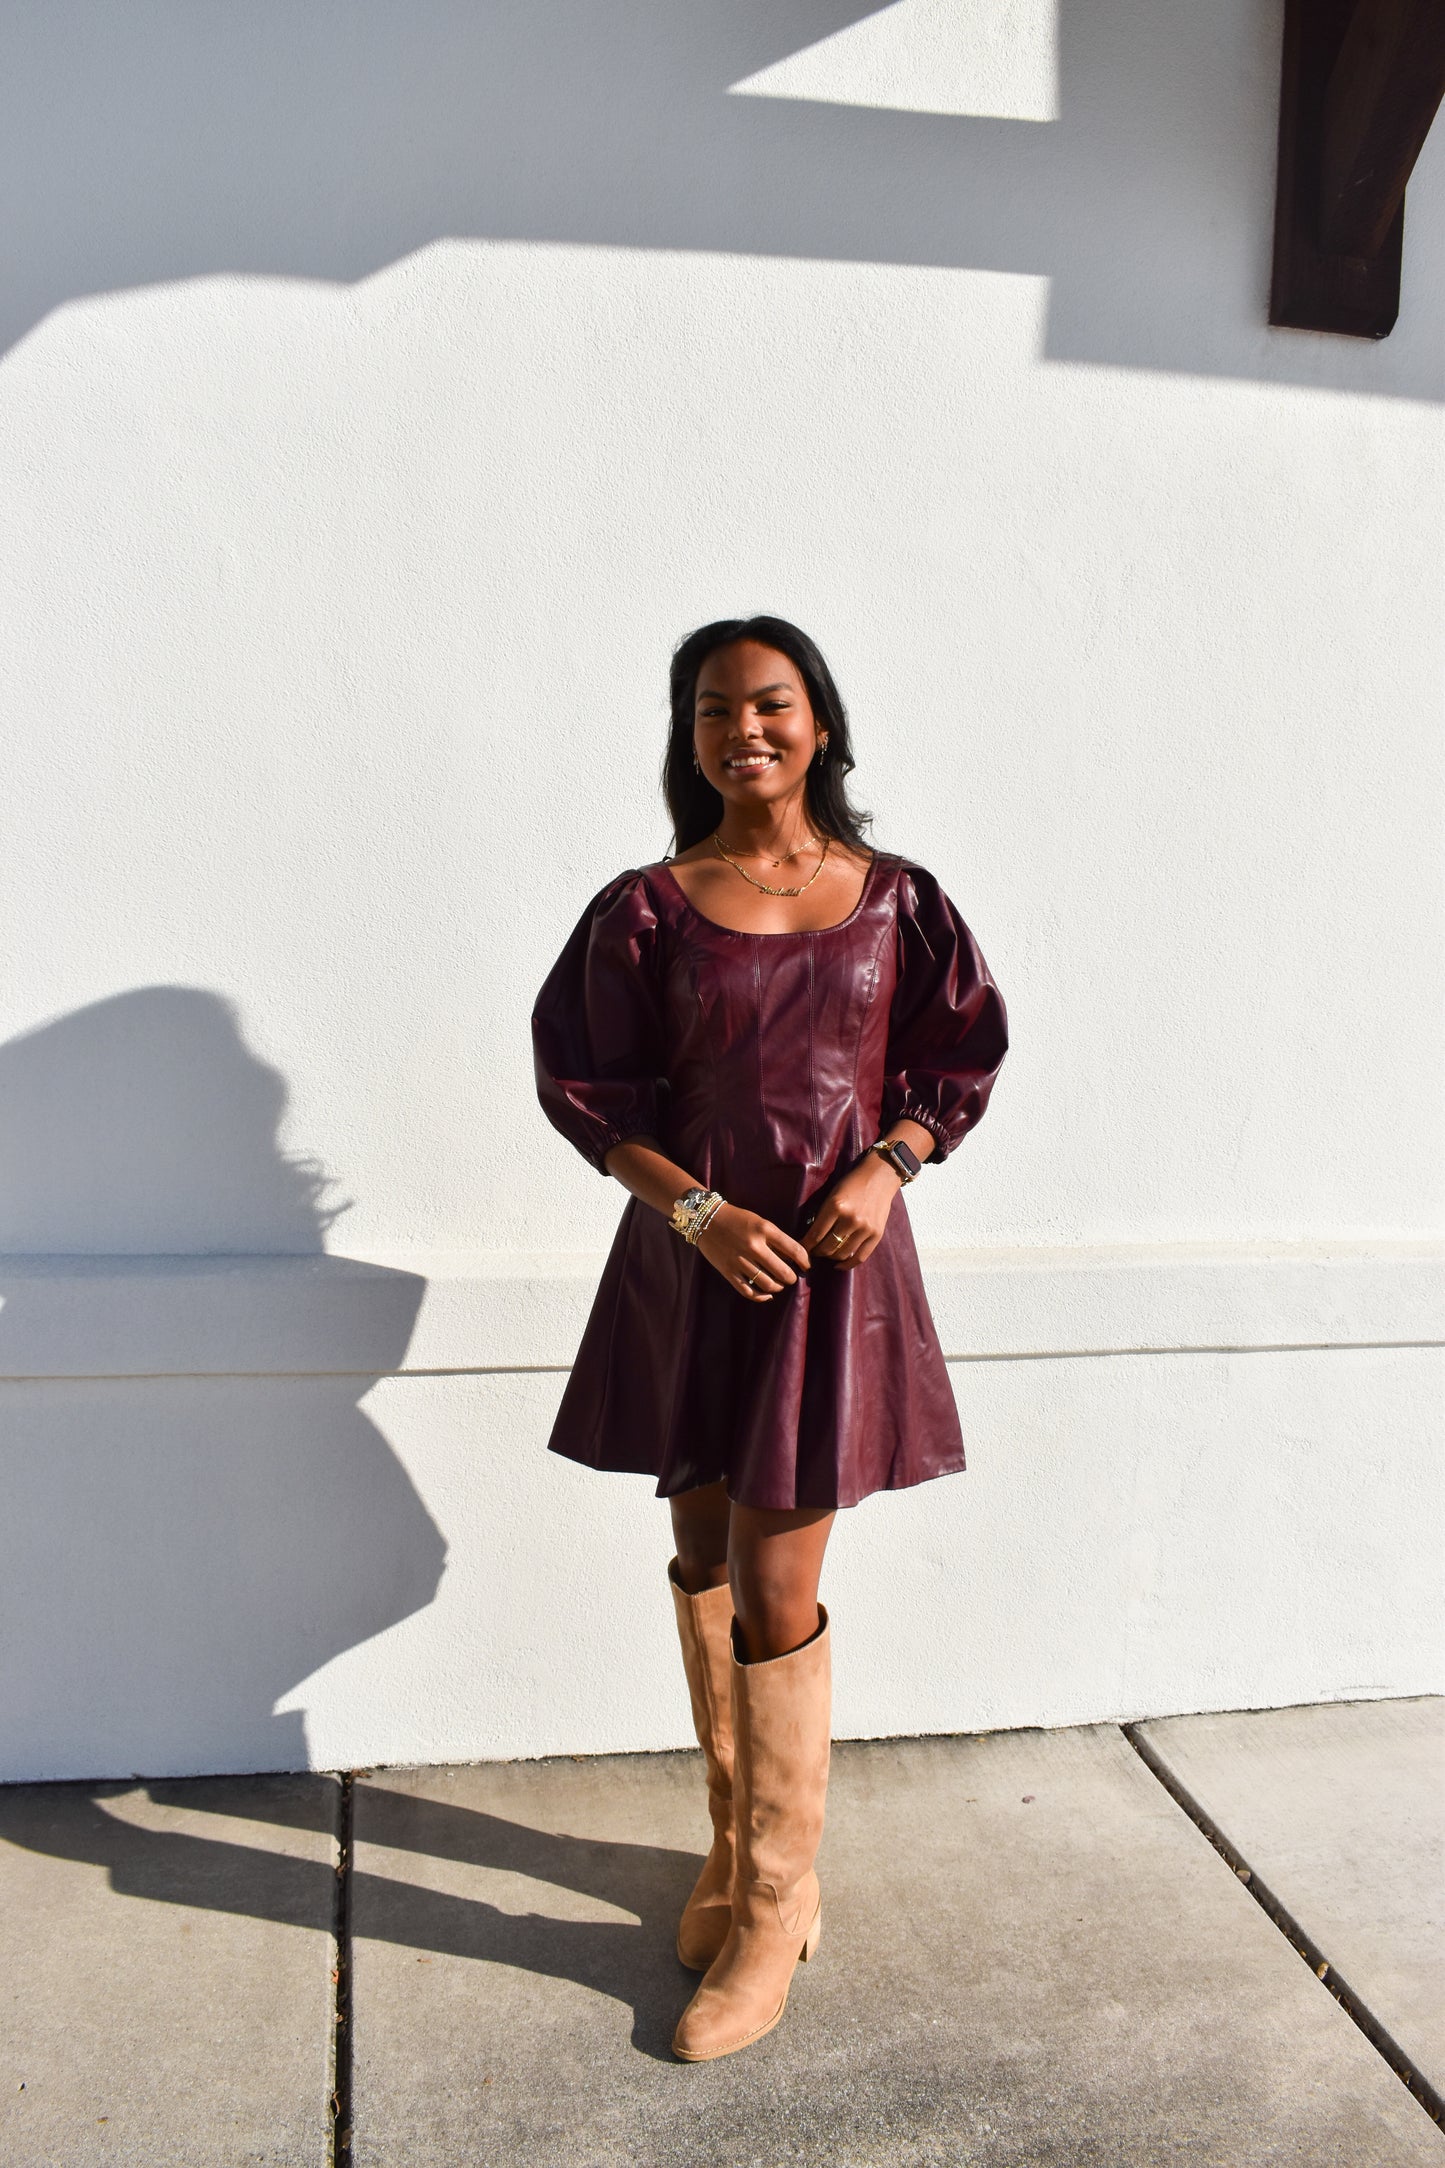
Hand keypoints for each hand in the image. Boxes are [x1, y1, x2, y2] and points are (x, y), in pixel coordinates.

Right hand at [696, 1202, 812, 1301]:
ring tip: (779, 1284)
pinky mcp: (728, 1271)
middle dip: (791, 1277)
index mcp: (764, 1229)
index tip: (806, 1266)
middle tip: (791, 1277)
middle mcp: (753, 1246)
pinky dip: (761, 1297)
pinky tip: (767, 1294)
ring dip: (778, 1287)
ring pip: (768, 1284)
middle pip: (783, 1272)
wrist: (706, 1219)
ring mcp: (740, 1260)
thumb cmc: (737, 1219)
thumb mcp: (760, 1222)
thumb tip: (793, 1259)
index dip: (805, 1261)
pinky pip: (749, 1291)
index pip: (794, 1250)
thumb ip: (775, 1239)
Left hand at [802, 1154, 899, 1269]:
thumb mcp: (832, 1195)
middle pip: (827, 1247)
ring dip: (830, 1257)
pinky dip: (847, 1264)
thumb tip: (810, 1238)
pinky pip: (860, 1257)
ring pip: (841, 1254)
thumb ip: (823, 1215)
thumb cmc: (851, 1184)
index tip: (800, 1250)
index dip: (805, 1246)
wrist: (880, 1177)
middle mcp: (850, 1219)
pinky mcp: (876, 1235)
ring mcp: (865, 1228)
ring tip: (826, 1254)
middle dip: (816, 1252)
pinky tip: (839, 1265)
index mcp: (836, 1206)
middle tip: (812, 1252)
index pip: (815, 1235)